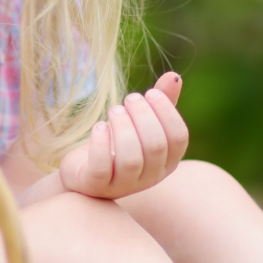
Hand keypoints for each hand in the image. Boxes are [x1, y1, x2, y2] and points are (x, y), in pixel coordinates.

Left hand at [58, 72, 187, 198]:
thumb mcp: (140, 123)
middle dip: (142, 116)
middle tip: (129, 98)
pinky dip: (100, 144)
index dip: (167, 112)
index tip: (150, 92)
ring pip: (131, 159)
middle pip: (155, 146)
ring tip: (114, 110)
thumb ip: (161, 102)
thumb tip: (174, 76)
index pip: (179, 138)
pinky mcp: (96, 186)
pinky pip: (102, 168)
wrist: (84, 171)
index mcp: (167, 161)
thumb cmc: (118, 142)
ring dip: (123, 128)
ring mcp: (123, 185)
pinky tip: (99, 126)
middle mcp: (150, 177)